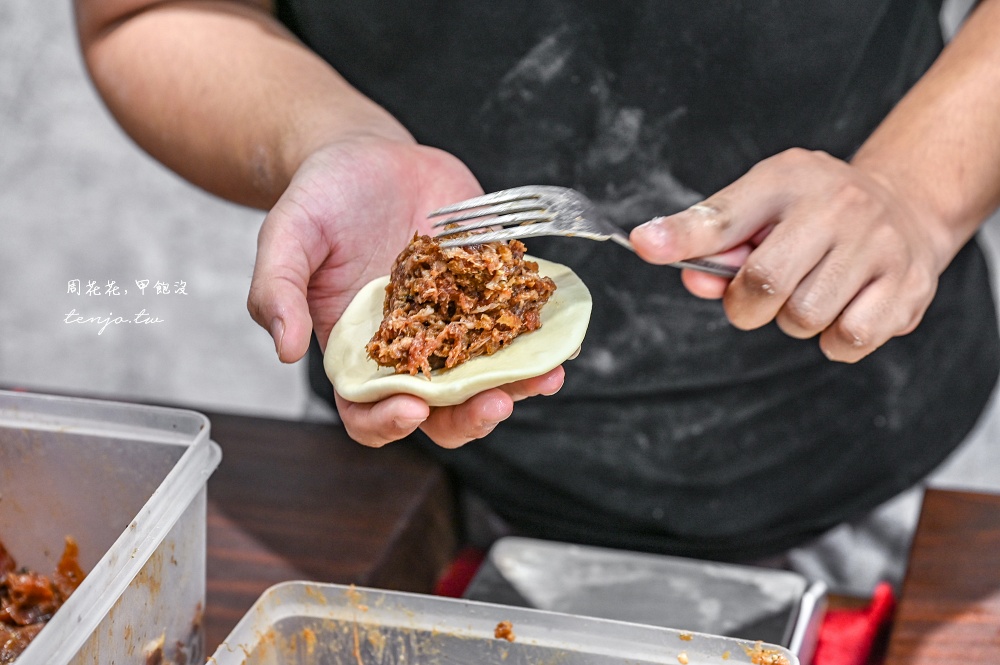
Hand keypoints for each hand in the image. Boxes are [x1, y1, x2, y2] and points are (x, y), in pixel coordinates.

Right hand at [246, 136, 564, 446]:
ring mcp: (454, 322)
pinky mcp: (488, 290)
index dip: (387, 422)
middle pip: (441, 408)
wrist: (370, 154)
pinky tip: (560, 336)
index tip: (410, 410)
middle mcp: (410, 348)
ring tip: (546, 377)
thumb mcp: (287, 236)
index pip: (368, 410)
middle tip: (495, 405)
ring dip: (518, 385)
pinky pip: (516, 324)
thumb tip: (285, 349)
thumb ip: (277, 290)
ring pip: (488, 375)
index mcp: (358, 351)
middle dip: (469, 416)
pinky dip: (540, 336)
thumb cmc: (321, 199)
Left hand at [630, 148, 951, 362]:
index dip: (682, 236)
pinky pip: (846, 340)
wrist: (906, 205)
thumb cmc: (815, 211)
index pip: (725, 215)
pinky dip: (834, 339)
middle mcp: (839, 205)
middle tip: (761, 294)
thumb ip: (716, 238)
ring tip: (811, 289)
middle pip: (764, 283)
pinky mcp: (907, 288)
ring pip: (804, 318)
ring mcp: (879, 245)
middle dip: (748, 304)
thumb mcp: (763, 204)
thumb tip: (682, 270)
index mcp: (788, 180)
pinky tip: (843, 307)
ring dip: (794, 320)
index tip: (643, 246)